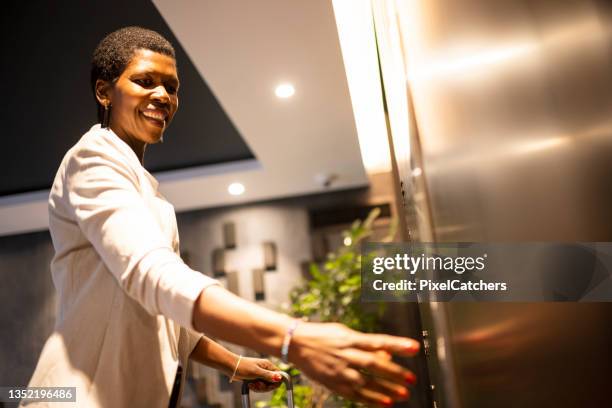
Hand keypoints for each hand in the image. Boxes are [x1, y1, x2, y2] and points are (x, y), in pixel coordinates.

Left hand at [232, 357, 282, 391]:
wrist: (231, 367)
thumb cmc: (243, 367)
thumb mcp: (256, 372)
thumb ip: (268, 375)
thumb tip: (279, 377)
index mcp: (268, 365)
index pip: (279, 375)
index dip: (276, 382)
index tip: (269, 386)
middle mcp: (266, 369)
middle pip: (273, 382)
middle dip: (266, 387)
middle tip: (258, 385)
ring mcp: (261, 374)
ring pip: (266, 385)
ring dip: (260, 388)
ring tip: (252, 385)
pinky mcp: (255, 378)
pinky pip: (260, 386)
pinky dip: (256, 387)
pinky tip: (250, 385)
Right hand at [289, 322, 418, 405]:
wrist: (295, 344)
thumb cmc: (322, 335)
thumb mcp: (345, 333)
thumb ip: (366, 343)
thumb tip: (386, 353)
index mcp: (350, 338)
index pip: (378, 341)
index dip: (397, 345)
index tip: (415, 347)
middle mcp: (346, 354)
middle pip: (374, 364)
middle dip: (394, 373)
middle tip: (412, 379)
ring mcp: (339, 370)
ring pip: (366, 382)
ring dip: (386, 390)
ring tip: (403, 395)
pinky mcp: (333, 383)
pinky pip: (355, 394)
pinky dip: (371, 400)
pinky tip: (385, 404)